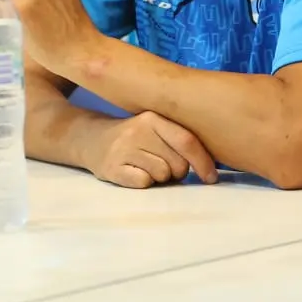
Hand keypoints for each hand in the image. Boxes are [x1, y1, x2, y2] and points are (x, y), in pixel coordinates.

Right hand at [86, 111, 218, 188]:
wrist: (91, 139)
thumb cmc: (134, 137)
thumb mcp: (154, 128)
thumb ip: (178, 138)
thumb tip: (209, 166)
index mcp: (153, 118)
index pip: (186, 141)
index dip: (203, 162)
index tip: (211, 177)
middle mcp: (138, 130)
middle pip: (178, 163)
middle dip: (178, 171)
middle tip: (164, 165)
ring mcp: (123, 149)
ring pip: (162, 175)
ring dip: (160, 177)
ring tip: (147, 167)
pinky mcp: (112, 168)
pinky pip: (144, 183)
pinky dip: (144, 182)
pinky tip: (134, 172)